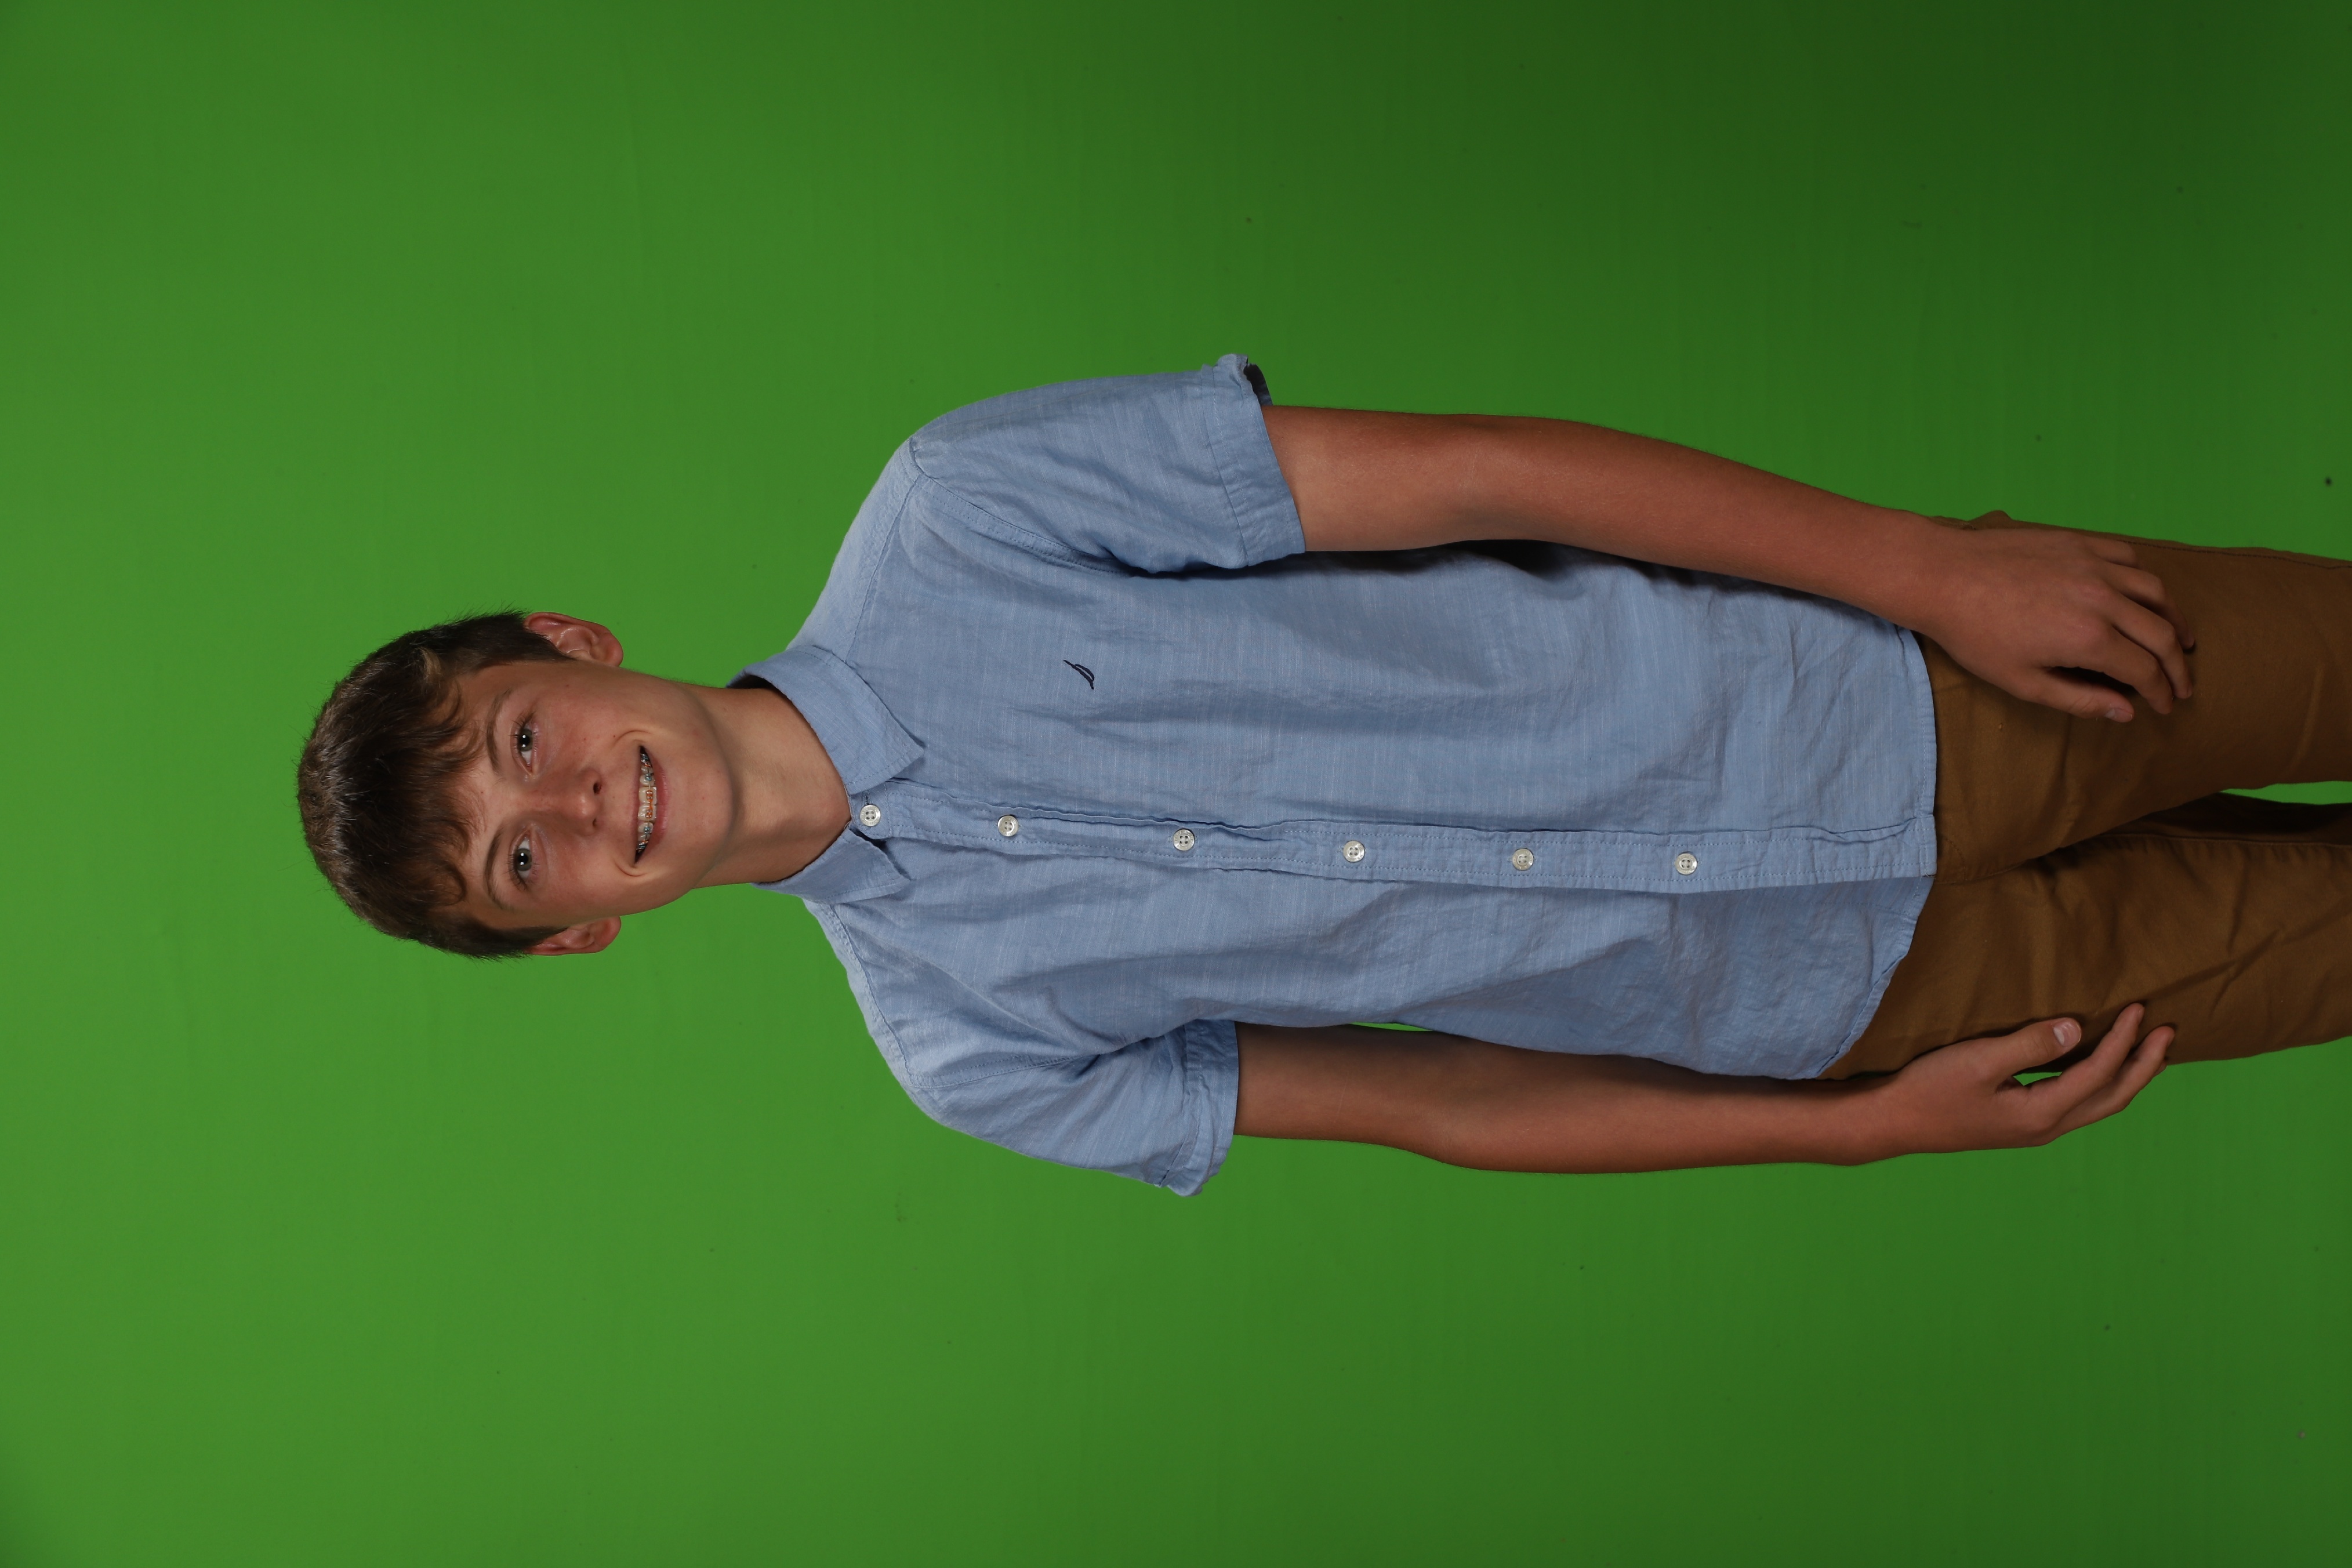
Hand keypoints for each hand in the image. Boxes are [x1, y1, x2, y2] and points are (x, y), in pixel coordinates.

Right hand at [1861, 1005, 2171, 1156]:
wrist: (1894, 1122)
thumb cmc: (1930, 1089)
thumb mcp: (1979, 1060)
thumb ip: (2031, 1045)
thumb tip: (2078, 1028)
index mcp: (2041, 1113)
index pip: (2098, 1073)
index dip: (2124, 1041)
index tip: (2141, 1009)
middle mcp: (2046, 1127)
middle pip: (2114, 1098)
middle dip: (2145, 1065)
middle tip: (2169, 1032)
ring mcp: (2035, 1129)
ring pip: (2099, 1104)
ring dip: (2127, 1076)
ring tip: (2147, 1050)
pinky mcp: (2022, 1123)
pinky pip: (2079, 1103)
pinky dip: (2101, 1082)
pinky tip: (2095, 1066)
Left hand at [1902, 525, 2195, 721]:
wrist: (1943, 576)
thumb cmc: (1974, 635)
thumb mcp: (2022, 682)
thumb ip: (2079, 699)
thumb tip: (2125, 712)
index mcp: (2089, 639)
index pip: (2146, 670)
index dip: (2162, 692)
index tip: (2166, 705)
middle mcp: (2103, 598)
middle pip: (2161, 633)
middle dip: (2178, 665)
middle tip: (2183, 684)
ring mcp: (2094, 565)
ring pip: (2155, 591)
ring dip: (2174, 618)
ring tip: (2180, 638)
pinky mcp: (2081, 542)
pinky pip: (2129, 558)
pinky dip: (2145, 580)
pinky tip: (2145, 595)